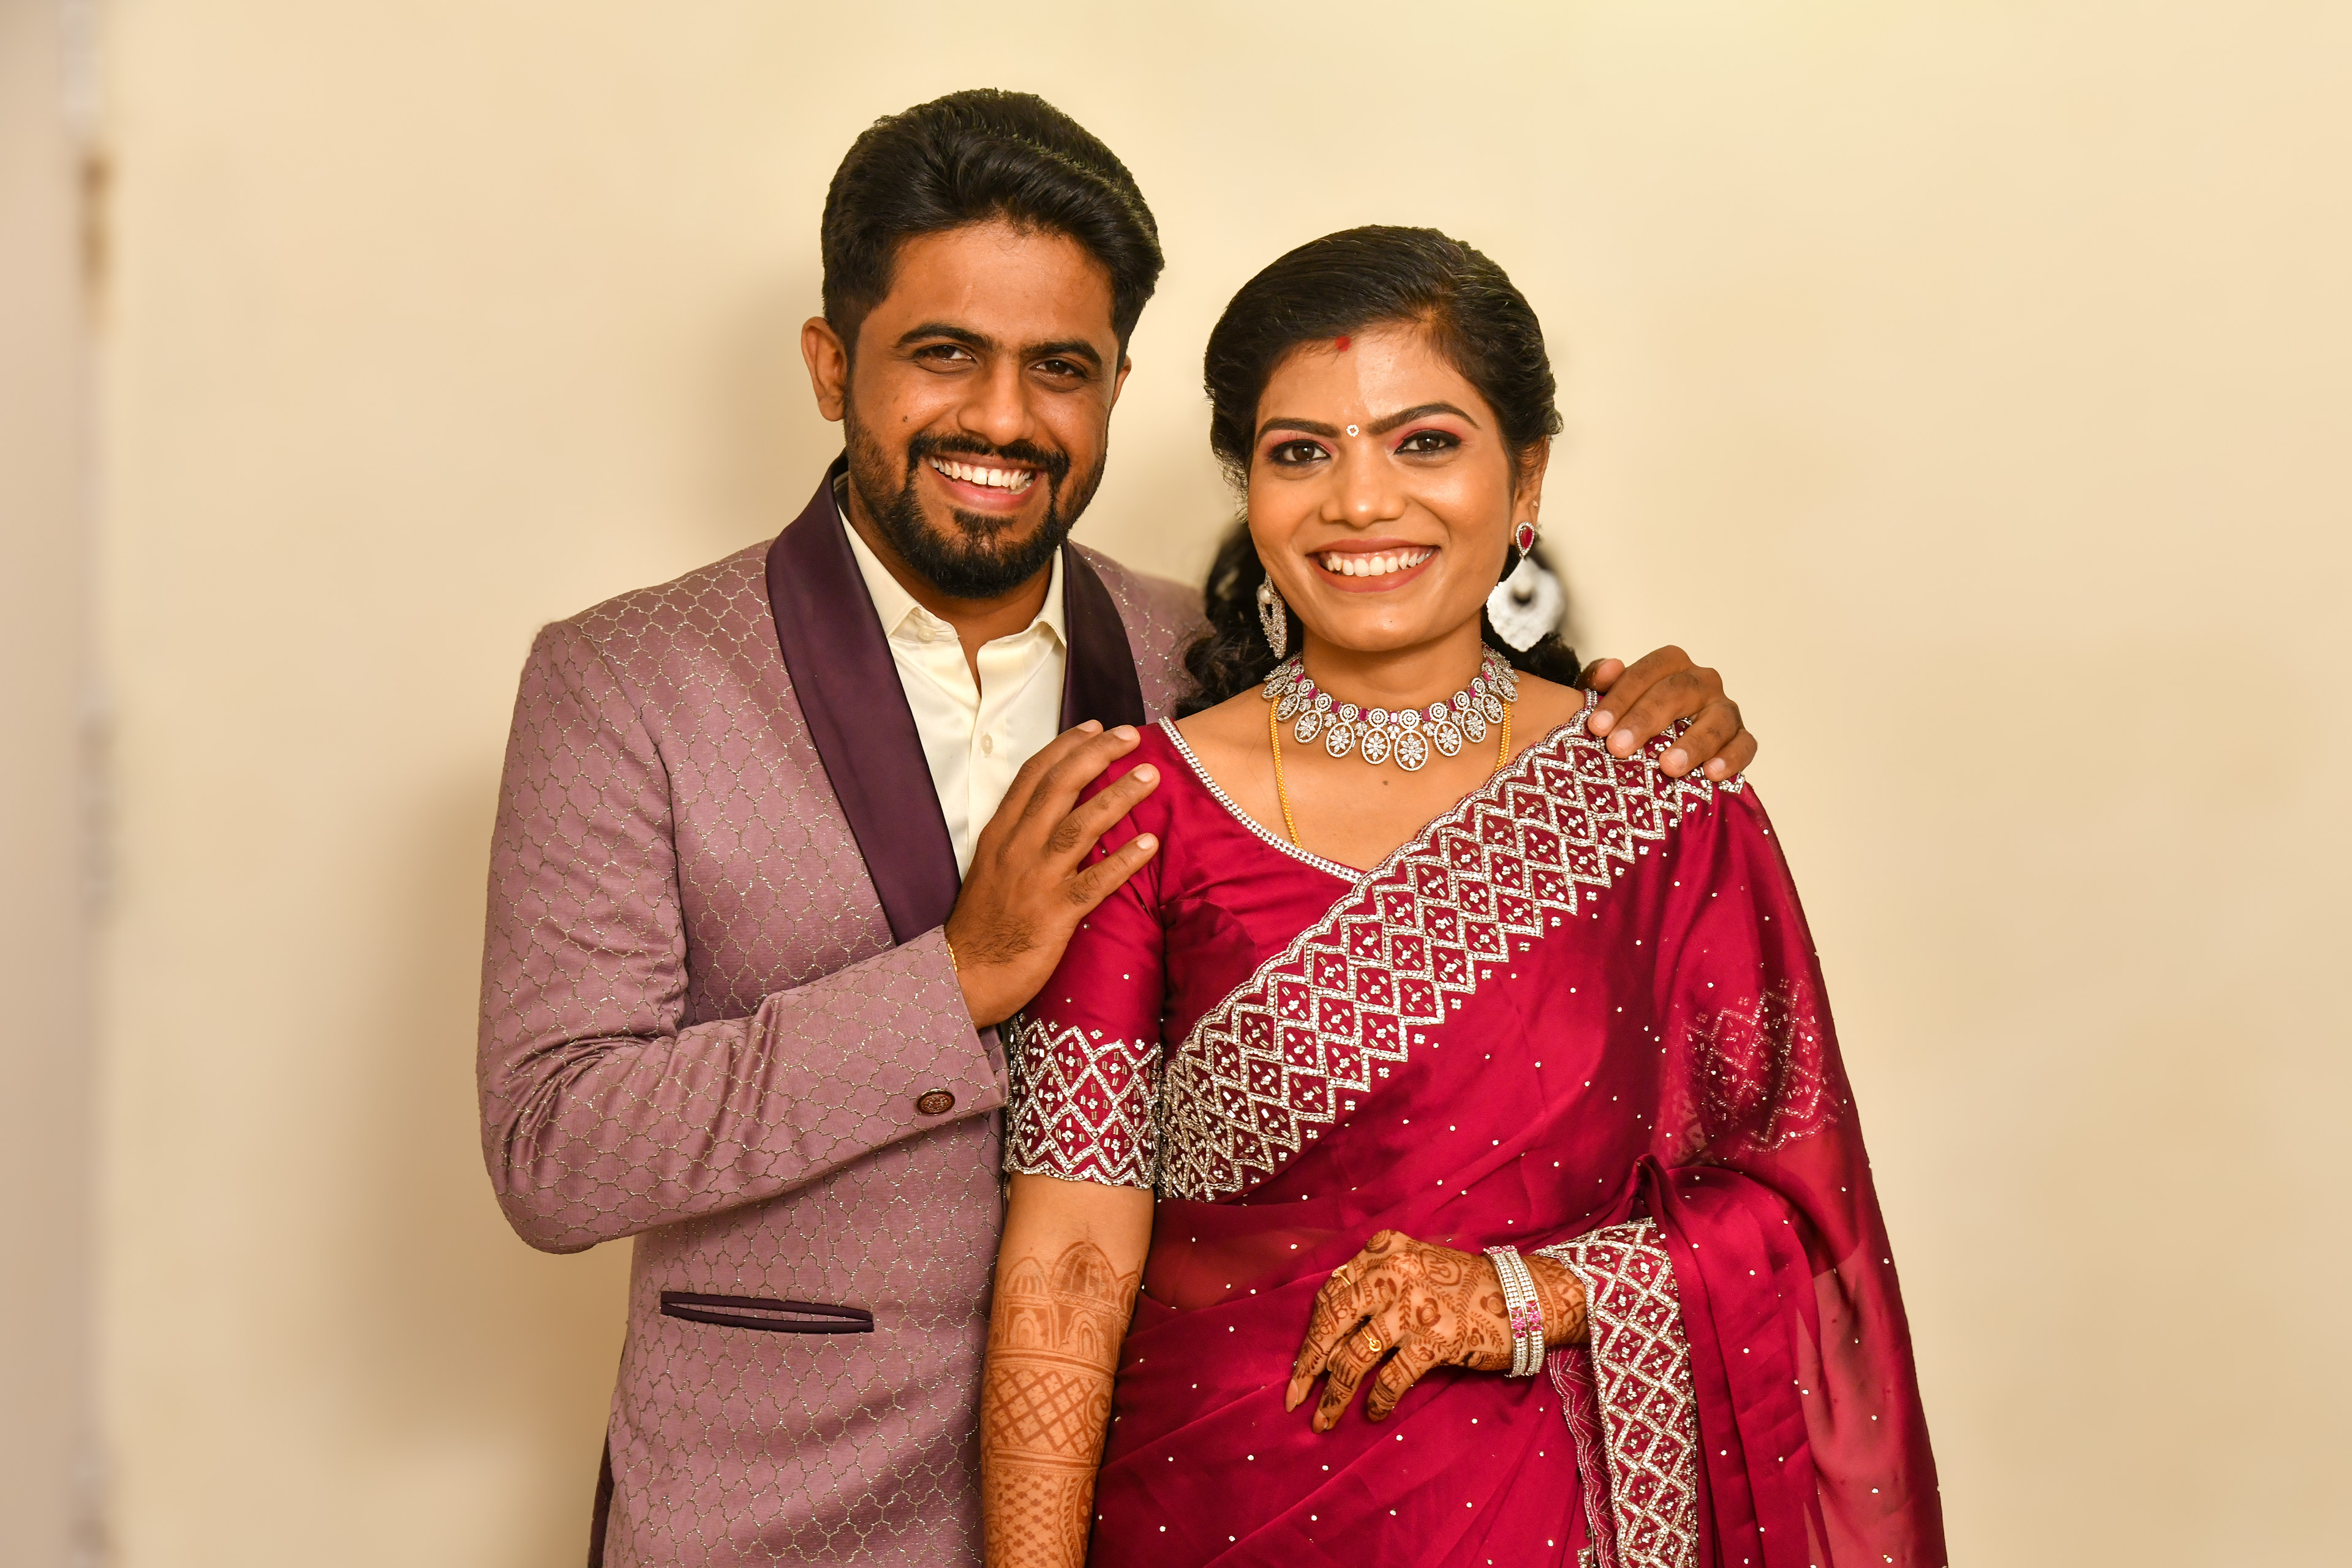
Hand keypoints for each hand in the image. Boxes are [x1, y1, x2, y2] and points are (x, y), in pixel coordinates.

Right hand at [945, 722, 1161, 1027]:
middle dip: (1096, 756)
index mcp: (1000, 834)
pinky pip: (1094, 881)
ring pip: (1080, 825)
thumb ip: (1019, 837)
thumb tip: (1055, 811)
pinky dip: (1123, 860)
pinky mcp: (1054, 914)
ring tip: (1150, 775)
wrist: (962, 977)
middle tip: (1129, 735)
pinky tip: (1150, 844)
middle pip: (1059, 788)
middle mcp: (1017, 848)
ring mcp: (1035, 879)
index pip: (1032, 776)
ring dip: (1118, 797)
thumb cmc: (982, 926)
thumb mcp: (991, 869)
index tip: (1094, 727)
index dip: (1065, 747)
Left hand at [1284, 1231, 1586, 1430]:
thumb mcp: (1414, 1265)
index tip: (1302, 1363)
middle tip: (1293, 1397)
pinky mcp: (1433, 1340)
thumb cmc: (1464, 1285)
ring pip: (1354, 1357)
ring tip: (1323, 1419)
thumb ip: (1375, 1282)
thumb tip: (1330, 1331)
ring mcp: (1411, 1308)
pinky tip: (1373, 1413)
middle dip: (1308, 1365)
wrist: (1522, 1295)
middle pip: (1332, 1324)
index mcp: (1382, 1252)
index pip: (1331, 1294)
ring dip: (1334, 1395)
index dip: (1313, 1333)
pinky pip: (1391, 1378)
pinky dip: (1377, 1401)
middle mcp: (1390, 1274)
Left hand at [1581, 646, 1756, 780]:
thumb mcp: (1611, 699)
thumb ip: (1601, 681)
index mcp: (1671, 664)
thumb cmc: (1632, 718)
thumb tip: (1608, 669)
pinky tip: (1712, 774)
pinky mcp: (1741, 737)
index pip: (1648, 670)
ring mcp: (1725, 709)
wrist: (1660, 747)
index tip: (1596, 727)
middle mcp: (1702, 680)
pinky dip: (1731, 758)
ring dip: (1693, 743)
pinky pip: (1744, 745)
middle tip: (1618, 748)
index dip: (1621, 697)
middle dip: (1645, 720)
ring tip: (1668, 766)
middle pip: (1678, 692)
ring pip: (1717, 719)